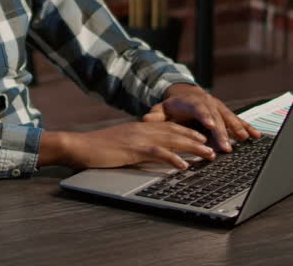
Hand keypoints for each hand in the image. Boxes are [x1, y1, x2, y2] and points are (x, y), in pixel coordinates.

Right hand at [40, 121, 214, 170]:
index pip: (169, 126)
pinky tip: (184, 165)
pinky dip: (173, 158)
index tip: (203, 137)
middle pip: (176, 131)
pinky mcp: (132, 149)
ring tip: (208, 154)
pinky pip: (157, 153)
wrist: (78, 146)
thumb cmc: (96, 148)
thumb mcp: (121, 144)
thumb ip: (136, 146)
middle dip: (197, 138)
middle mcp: (142, 128)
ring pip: (172, 139)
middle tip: (214, 146)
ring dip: (193, 147)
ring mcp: (138, 137)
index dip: (188, 131)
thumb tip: (149, 154)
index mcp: (140, 127)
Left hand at [142, 83, 260, 151]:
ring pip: (229, 118)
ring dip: (237, 129)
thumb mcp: (161, 109)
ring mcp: (218, 108)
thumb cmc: (173, 106)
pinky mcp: (226, 113)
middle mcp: (208, 103)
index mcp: (192, 102)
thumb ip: (155, 115)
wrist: (185, 94)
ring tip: (245, 140)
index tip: (211, 126)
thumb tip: (145, 118)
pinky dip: (247, 127)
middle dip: (222, 132)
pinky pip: (238, 120)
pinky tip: (256, 136)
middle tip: (226, 147)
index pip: (199, 109)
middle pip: (216, 118)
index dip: (205, 117)